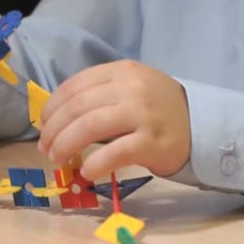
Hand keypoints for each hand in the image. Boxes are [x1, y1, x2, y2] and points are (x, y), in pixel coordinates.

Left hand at [38, 60, 190, 178]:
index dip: (52, 107)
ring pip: (90, 127)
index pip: (75, 85)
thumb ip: (98, 94)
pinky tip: (86, 171)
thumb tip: (55, 118)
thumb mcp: (130, 88)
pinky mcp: (153, 142)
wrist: (201, 125)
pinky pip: (114, 153)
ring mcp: (144, 114)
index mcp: (122, 71)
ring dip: (65, 146)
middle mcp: (132, 88)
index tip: (42, 125)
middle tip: (46, 148)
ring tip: (57, 160)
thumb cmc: (156, 109)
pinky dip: (94, 164)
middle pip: (77, 108)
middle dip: (54, 130)